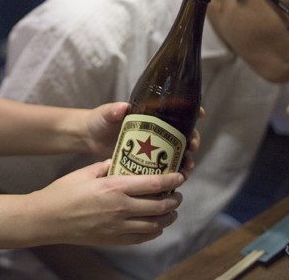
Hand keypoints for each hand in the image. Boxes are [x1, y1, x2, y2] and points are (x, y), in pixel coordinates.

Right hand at [29, 160, 184, 246]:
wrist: (47, 219)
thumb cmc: (63, 192)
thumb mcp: (85, 172)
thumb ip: (106, 166)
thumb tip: (119, 160)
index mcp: (115, 187)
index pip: (154, 183)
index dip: (172, 180)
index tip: (180, 176)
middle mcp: (121, 208)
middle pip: (160, 205)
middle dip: (174, 199)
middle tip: (178, 194)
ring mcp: (118, 226)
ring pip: (155, 224)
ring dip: (168, 217)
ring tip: (170, 210)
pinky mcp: (114, 240)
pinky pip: (142, 238)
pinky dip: (154, 231)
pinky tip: (155, 225)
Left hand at [84, 103, 203, 171]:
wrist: (88, 138)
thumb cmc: (98, 120)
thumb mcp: (106, 113)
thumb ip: (113, 110)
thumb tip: (123, 107)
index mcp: (149, 115)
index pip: (175, 111)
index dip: (190, 112)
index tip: (200, 114)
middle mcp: (154, 130)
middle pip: (181, 135)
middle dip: (191, 141)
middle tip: (192, 149)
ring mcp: (151, 146)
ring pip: (176, 153)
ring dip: (185, 161)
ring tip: (187, 170)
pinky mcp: (145, 161)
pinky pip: (162, 168)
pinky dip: (171, 174)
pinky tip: (175, 182)